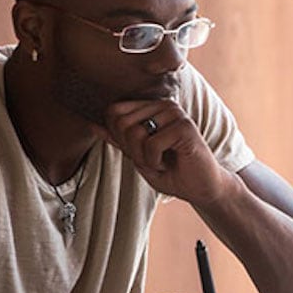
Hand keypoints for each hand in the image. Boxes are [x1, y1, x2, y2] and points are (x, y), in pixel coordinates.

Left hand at [95, 99, 235, 204]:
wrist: (200, 188)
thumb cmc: (171, 172)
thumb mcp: (137, 156)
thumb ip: (118, 140)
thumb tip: (92, 126)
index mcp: (151, 107)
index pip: (114, 112)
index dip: (119, 138)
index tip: (139, 152)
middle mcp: (163, 104)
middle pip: (121, 122)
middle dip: (131, 150)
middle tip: (151, 159)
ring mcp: (175, 113)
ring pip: (136, 133)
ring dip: (144, 157)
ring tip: (161, 160)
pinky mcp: (184, 126)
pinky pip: (151, 145)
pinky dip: (155, 162)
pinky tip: (170, 162)